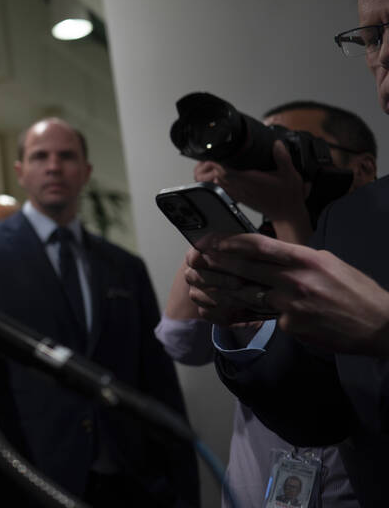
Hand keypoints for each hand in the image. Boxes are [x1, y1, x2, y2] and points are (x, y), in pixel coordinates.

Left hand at [193, 143, 309, 232]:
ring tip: (220, 161)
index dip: (219, 162)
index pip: (226, 171)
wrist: (286, 214)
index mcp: (250, 181)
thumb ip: (283, 158)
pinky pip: (225, 187)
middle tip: (219, 153)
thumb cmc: (288, 196)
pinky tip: (226, 173)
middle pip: (219, 175)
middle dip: (216, 164)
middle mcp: (242, 188)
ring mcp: (240, 194)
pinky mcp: (240, 198)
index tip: (218, 152)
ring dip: (217, 172)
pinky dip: (221, 180)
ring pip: (220, 182)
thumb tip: (277, 144)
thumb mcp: (290, 174)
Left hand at [195, 233, 388, 355]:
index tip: (213, 240)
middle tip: (196, 260)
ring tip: (201, 286)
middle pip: (246, 268)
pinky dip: (252, 313)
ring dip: (222, 290)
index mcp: (306, 259)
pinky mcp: (290, 326)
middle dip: (217, 264)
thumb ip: (297, 258)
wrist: (380, 326)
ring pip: (248, 294)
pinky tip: (232, 313)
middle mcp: (296, 279)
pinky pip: (266, 316)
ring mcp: (291, 305)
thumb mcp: (328, 263)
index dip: (232, 242)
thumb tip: (270, 255)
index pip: (260, 245)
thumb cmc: (355, 291)